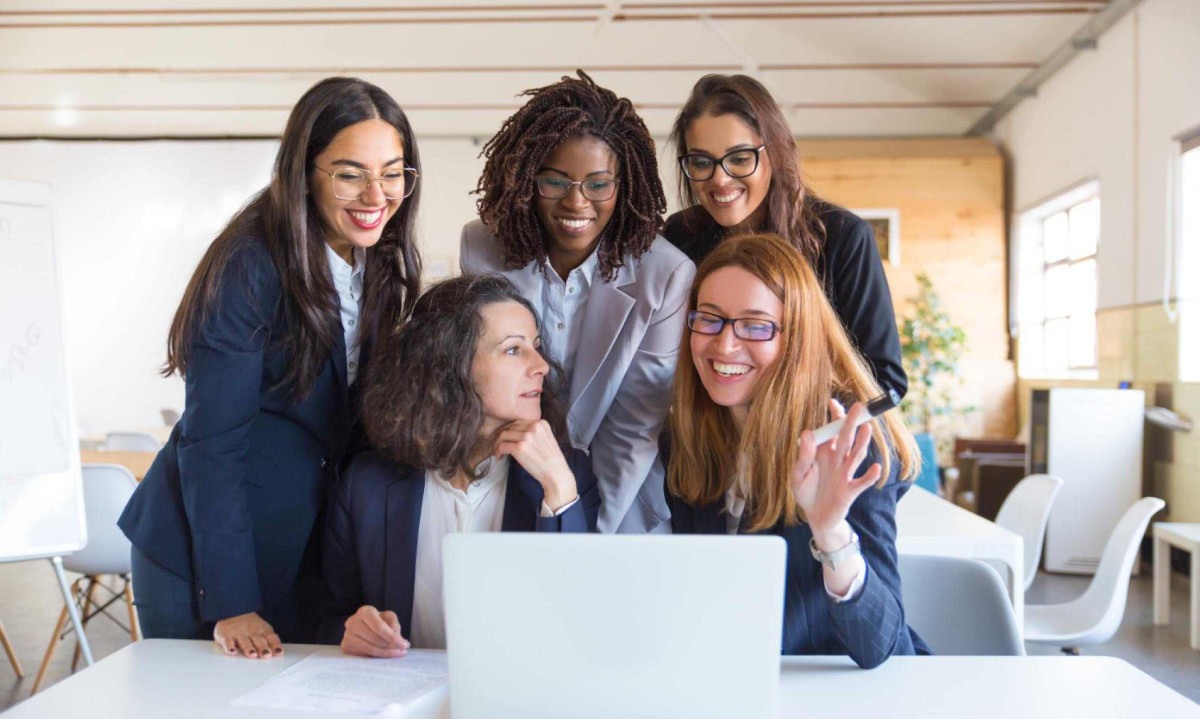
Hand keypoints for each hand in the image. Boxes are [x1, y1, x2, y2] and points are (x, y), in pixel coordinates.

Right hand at [213, 612, 281, 658]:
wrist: (234, 610)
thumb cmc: (251, 626)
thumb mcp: (263, 629)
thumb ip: (270, 641)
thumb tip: (279, 654)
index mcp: (263, 630)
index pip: (271, 637)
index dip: (275, 645)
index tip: (279, 652)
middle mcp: (252, 632)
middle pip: (259, 640)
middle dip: (263, 647)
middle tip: (266, 655)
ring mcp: (239, 633)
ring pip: (244, 641)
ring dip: (249, 648)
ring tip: (252, 655)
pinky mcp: (226, 636)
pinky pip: (227, 642)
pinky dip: (229, 647)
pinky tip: (232, 652)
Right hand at [341, 605, 409, 657]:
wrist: (364, 626)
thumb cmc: (379, 621)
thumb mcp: (389, 618)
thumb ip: (394, 626)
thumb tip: (398, 640)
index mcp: (365, 611)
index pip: (379, 627)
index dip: (393, 637)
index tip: (405, 645)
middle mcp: (352, 622)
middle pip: (375, 639)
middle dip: (391, 647)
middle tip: (402, 650)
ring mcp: (347, 635)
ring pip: (370, 649)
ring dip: (386, 654)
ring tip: (396, 653)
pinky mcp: (345, 646)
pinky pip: (363, 655)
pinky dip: (376, 657)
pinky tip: (384, 655)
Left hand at [492, 419, 577, 511]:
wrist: (556, 474)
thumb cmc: (551, 460)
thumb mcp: (547, 439)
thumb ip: (534, 432)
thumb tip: (515, 433)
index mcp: (541, 423)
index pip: (519, 422)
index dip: (510, 430)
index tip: (505, 437)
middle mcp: (534, 427)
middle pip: (510, 427)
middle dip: (501, 435)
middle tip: (498, 444)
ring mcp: (526, 437)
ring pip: (503, 435)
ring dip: (497, 443)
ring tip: (497, 451)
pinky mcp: (519, 448)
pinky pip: (502, 445)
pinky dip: (498, 451)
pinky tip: (499, 456)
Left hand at [790, 400, 882, 544]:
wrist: (815, 517)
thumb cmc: (807, 492)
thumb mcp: (798, 474)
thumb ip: (803, 455)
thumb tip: (807, 433)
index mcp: (824, 452)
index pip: (832, 431)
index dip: (834, 417)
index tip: (833, 402)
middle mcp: (837, 460)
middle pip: (847, 438)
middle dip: (852, 423)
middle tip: (859, 406)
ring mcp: (845, 474)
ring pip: (856, 456)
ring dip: (863, 443)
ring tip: (868, 428)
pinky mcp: (850, 491)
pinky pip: (861, 482)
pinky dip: (869, 476)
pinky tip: (876, 467)